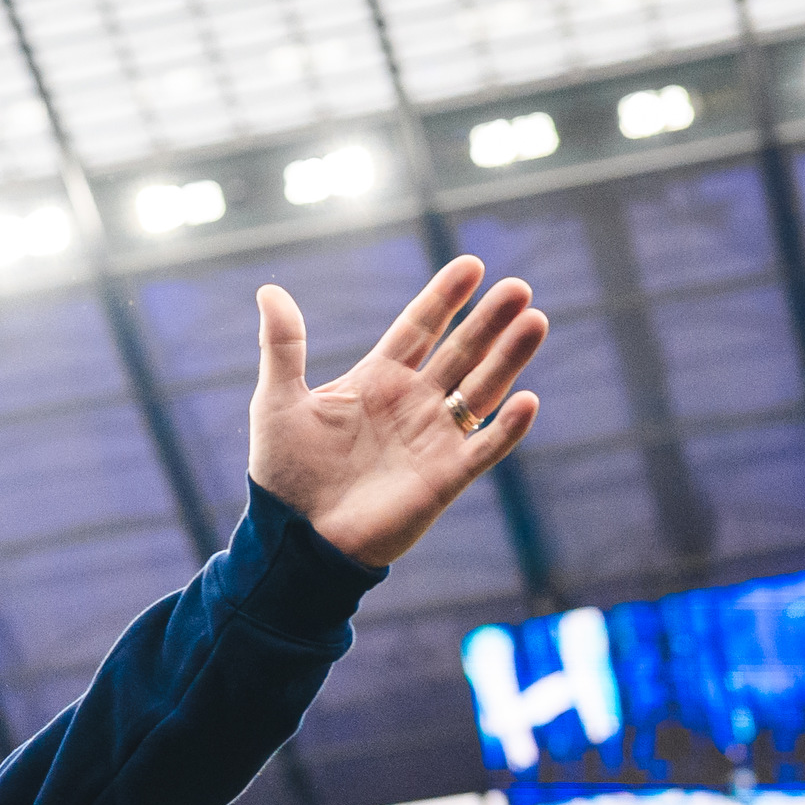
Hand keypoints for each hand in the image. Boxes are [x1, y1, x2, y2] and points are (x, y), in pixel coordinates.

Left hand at [247, 254, 548, 566]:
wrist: (296, 539)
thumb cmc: (284, 473)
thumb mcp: (277, 401)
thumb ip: (283, 346)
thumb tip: (269, 290)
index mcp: (376, 380)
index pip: (419, 329)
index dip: (444, 298)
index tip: (471, 265)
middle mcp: (412, 404)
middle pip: (460, 352)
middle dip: (489, 321)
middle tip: (519, 288)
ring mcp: (433, 439)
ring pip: (482, 389)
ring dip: (509, 358)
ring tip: (536, 321)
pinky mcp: (445, 478)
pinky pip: (485, 448)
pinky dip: (507, 428)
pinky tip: (527, 400)